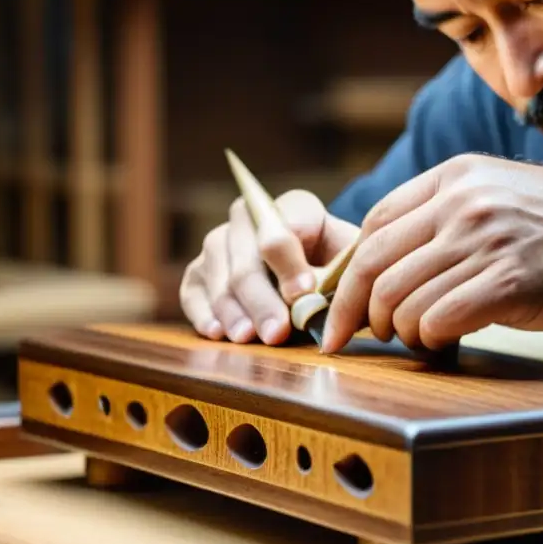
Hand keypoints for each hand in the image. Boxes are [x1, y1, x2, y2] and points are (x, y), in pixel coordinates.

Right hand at [180, 189, 358, 344]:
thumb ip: (335, 278)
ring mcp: (220, 242)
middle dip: (262, 298)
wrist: (320, 273)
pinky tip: (216, 332)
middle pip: (248, 258)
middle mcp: (250, 217)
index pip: (284, 231)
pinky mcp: (199, 270)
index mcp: (295, 206)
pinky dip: (202, 312)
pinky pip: (192, 290)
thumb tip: (311, 303)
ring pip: (219, 274)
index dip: (291, 264)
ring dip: (233, 310)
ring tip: (247, 337)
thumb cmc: (339, 269)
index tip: (304, 292)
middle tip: (276, 331)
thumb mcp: (349, 267)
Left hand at [320, 154, 542, 352]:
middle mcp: (463, 204)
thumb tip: (381, 265)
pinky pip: (438, 320)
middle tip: (363, 336)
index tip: (336, 306)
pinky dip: (429, 339)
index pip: (373, 226)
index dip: (346, 274)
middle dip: (356, 312)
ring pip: (402, 300)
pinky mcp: (508, 282)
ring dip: (399, 330)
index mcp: (453, 178)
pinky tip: (443, 342)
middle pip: (375, 266)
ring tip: (417, 337)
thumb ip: (441, 215)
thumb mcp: (493, 192)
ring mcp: (485, 241)